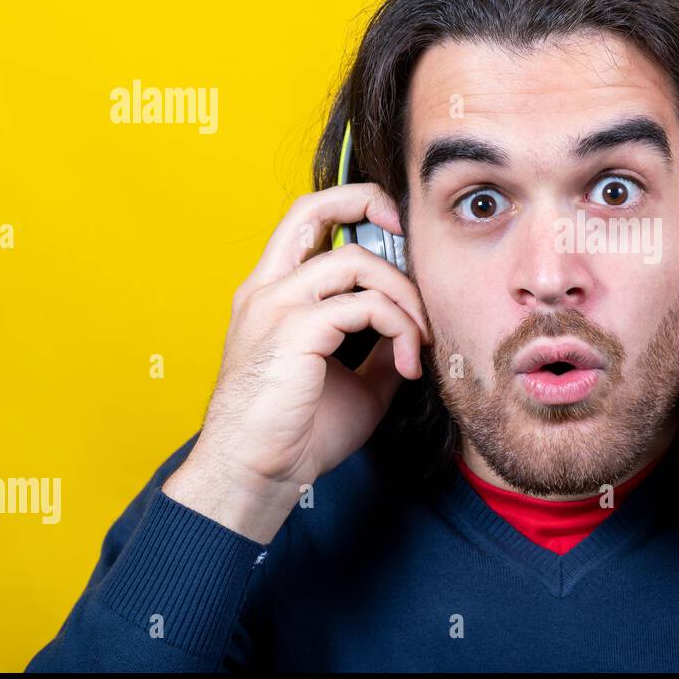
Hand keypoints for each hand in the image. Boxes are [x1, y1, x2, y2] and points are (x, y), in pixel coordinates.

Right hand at [163, 182, 432, 542]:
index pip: (308, 221)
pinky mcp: (294, 330)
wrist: (256, 476)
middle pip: (314, 208)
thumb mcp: (355, 381)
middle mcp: (268, 289)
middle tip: (414, 236)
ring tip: (422, 338)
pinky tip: (409, 362)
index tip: (397, 229)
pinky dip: (401, 327)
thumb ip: (380, 348)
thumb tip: (417, 331)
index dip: (354, 206)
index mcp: (273, 294)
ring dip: (405, 295)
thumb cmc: (297, 433)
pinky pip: (366, 305)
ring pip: (357, 261)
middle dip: (371, 203)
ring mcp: (277, 306)